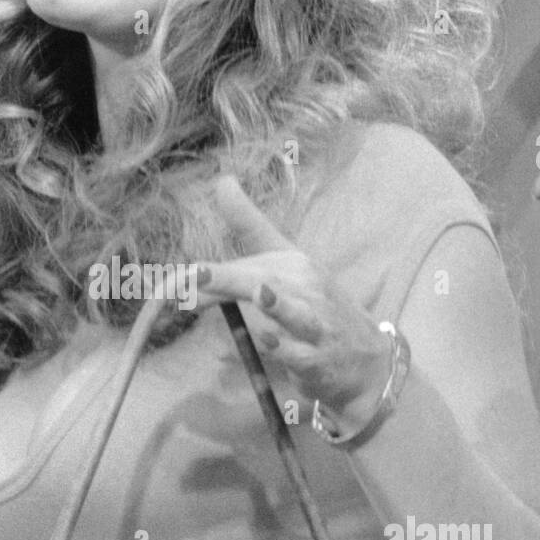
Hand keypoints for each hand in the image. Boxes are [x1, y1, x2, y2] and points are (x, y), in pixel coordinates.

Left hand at [195, 175, 391, 428]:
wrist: (367, 358)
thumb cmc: (317, 303)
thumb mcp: (288, 261)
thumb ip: (250, 225)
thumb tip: (221, 181)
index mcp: (293, 264)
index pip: (242, 266)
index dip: (205, 278)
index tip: (171, 281)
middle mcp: (305, 288)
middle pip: (263, 280)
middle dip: (227, 279)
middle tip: (193, 275)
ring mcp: (314, 323)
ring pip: (292, 312)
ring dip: (276, 304)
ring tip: (259, 292)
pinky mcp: (319, 358)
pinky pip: (302, 354)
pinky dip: (288, 348)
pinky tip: (272, 343)